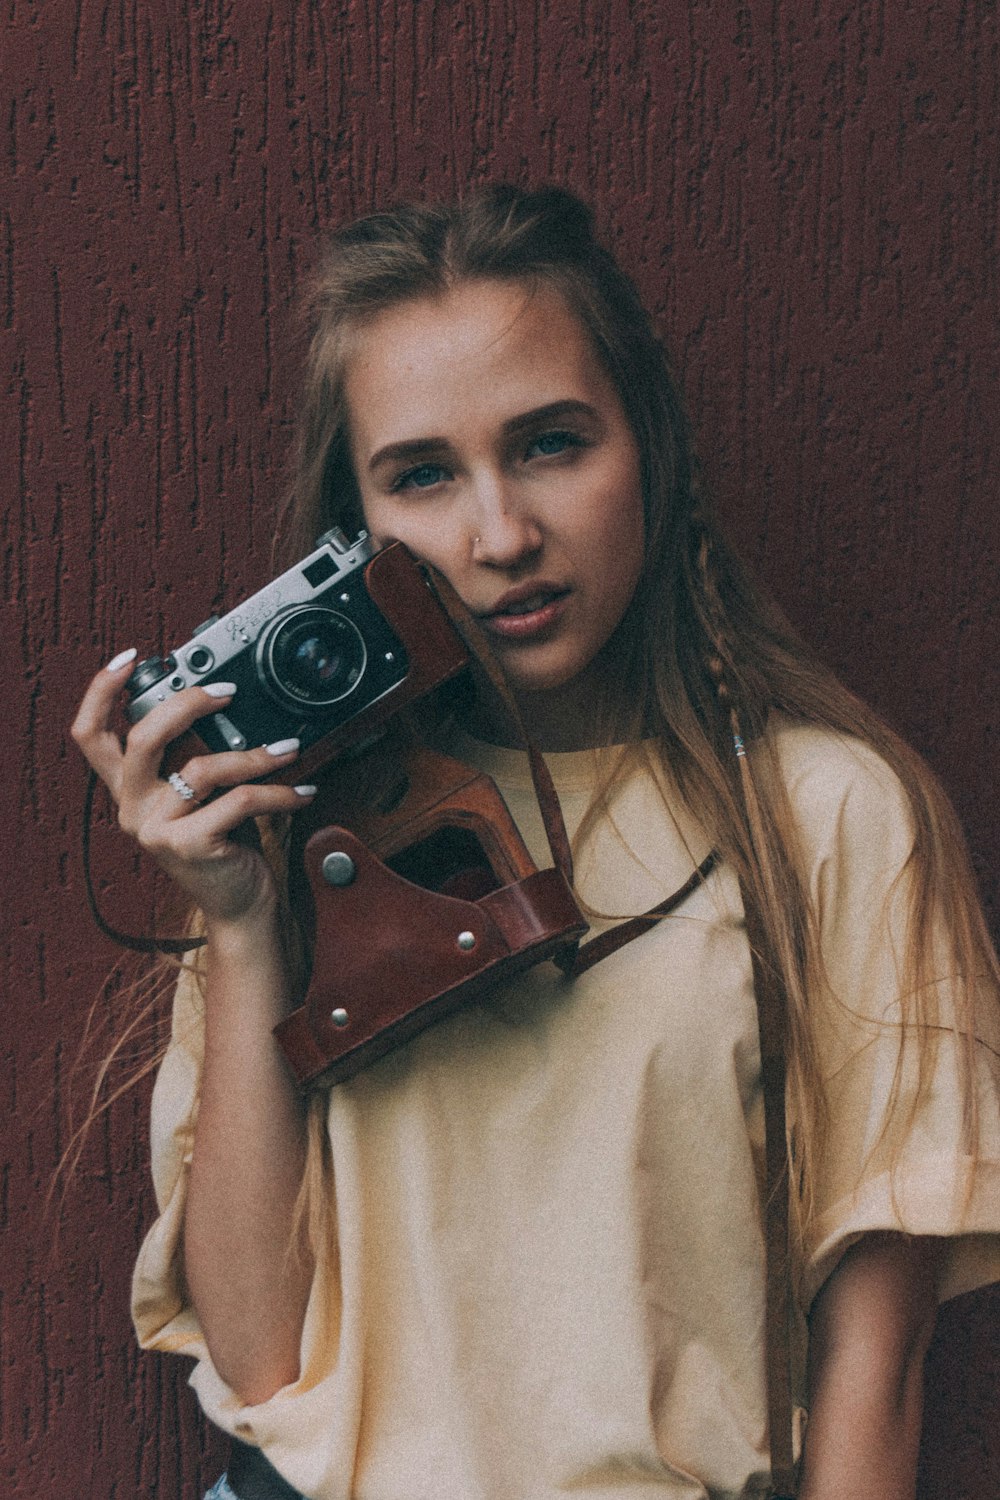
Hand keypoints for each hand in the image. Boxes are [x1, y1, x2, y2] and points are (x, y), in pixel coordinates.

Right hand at [71, 649, 316, 925]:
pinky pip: (240, 801)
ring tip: (289, 750)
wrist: (238, 905)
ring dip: (255, 755)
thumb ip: (194, 755)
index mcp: (128, 789)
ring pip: (203, 769)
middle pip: (141, 739)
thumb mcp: (201, 795)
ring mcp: (157, 830)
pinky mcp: (189, 847)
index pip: (90, 736)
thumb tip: (225, 702)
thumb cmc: (224, 842)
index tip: (127, 658)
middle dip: (186, 704)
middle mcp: (132, 809)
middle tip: (227, 691)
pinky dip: (279, 792)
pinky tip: (301, 790)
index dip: (100, 692)